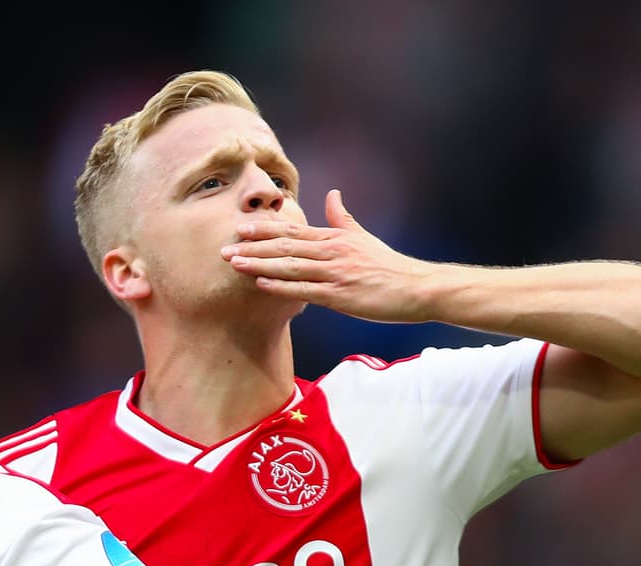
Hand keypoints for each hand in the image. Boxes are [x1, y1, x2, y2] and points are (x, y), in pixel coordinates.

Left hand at [220, 189, 436, 323]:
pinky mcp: (340, 296)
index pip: (293, 231)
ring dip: (259, 264)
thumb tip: (332, 193)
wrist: (416, 288)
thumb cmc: (388, 265)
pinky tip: (261, 283)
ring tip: (234, 263)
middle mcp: (331, 252)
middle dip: (252, 246)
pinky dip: (281, 286)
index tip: (240, 227)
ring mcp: (335, 273)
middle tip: (223, 247)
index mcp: (334, 238)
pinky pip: (304, 290)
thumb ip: (342, 217)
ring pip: (290, 266)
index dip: (264, 229)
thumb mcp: (363, 236)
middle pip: (285, 246)